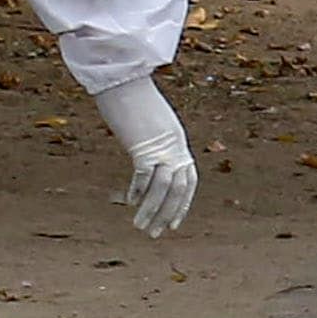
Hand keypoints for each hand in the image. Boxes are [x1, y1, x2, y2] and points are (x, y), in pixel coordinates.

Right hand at [88, 73, 198, 236]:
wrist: (128, 82)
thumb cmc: (136, 102)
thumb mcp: (153, 125)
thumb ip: (155, 143)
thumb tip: (149, 159)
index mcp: (179, 145)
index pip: (189, 182)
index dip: (183, 205)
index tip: (174, 224)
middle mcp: (175, 149)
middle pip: (177, 190)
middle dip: (167, 215)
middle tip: (155, 235)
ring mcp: (161, 148)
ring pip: (162, 188)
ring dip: (152, 210)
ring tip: (140, 227)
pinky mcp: (144, 146)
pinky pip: (144, 174)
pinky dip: (138, 190)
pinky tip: (130, 201)